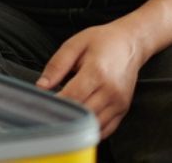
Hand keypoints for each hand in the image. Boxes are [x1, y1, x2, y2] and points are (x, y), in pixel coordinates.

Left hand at [36, 20, 143, 139]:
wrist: (130, 43)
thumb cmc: (102, 41)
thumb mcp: (76, 44)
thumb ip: (57, 65)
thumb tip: (41, 86)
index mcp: (97, 71)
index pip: (72, 96)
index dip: (56, 103)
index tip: (42, 106)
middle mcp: (110, 90)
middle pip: (83, 114)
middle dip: (65, 116)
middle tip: (49, 114)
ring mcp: (119, 102)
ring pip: (94, 125)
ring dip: (78, 125)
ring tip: (63, 118)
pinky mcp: (123, 109)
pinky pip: (106, 129)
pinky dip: (91, 130)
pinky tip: (81, 122)